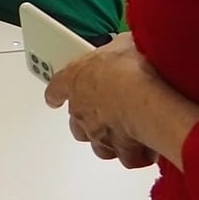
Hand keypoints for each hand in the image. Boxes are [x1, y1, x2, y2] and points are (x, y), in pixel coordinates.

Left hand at [44, 34, 193, 168]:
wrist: (144, 97)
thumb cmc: (130, 68)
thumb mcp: (125, 44)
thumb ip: (121, 47)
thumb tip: (130, 43)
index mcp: (76, 79)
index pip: (57, 87)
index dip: (56, 93)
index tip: (53, 98)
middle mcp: (82, 110)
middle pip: (77, 123)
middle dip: (90, 121)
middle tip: (107, 114)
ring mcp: (98, 132)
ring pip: (99, 144)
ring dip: (110, 140)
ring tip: (128, 134)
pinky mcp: (120, 149)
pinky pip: (125, 156)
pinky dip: (134, 153)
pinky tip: (145, 147)